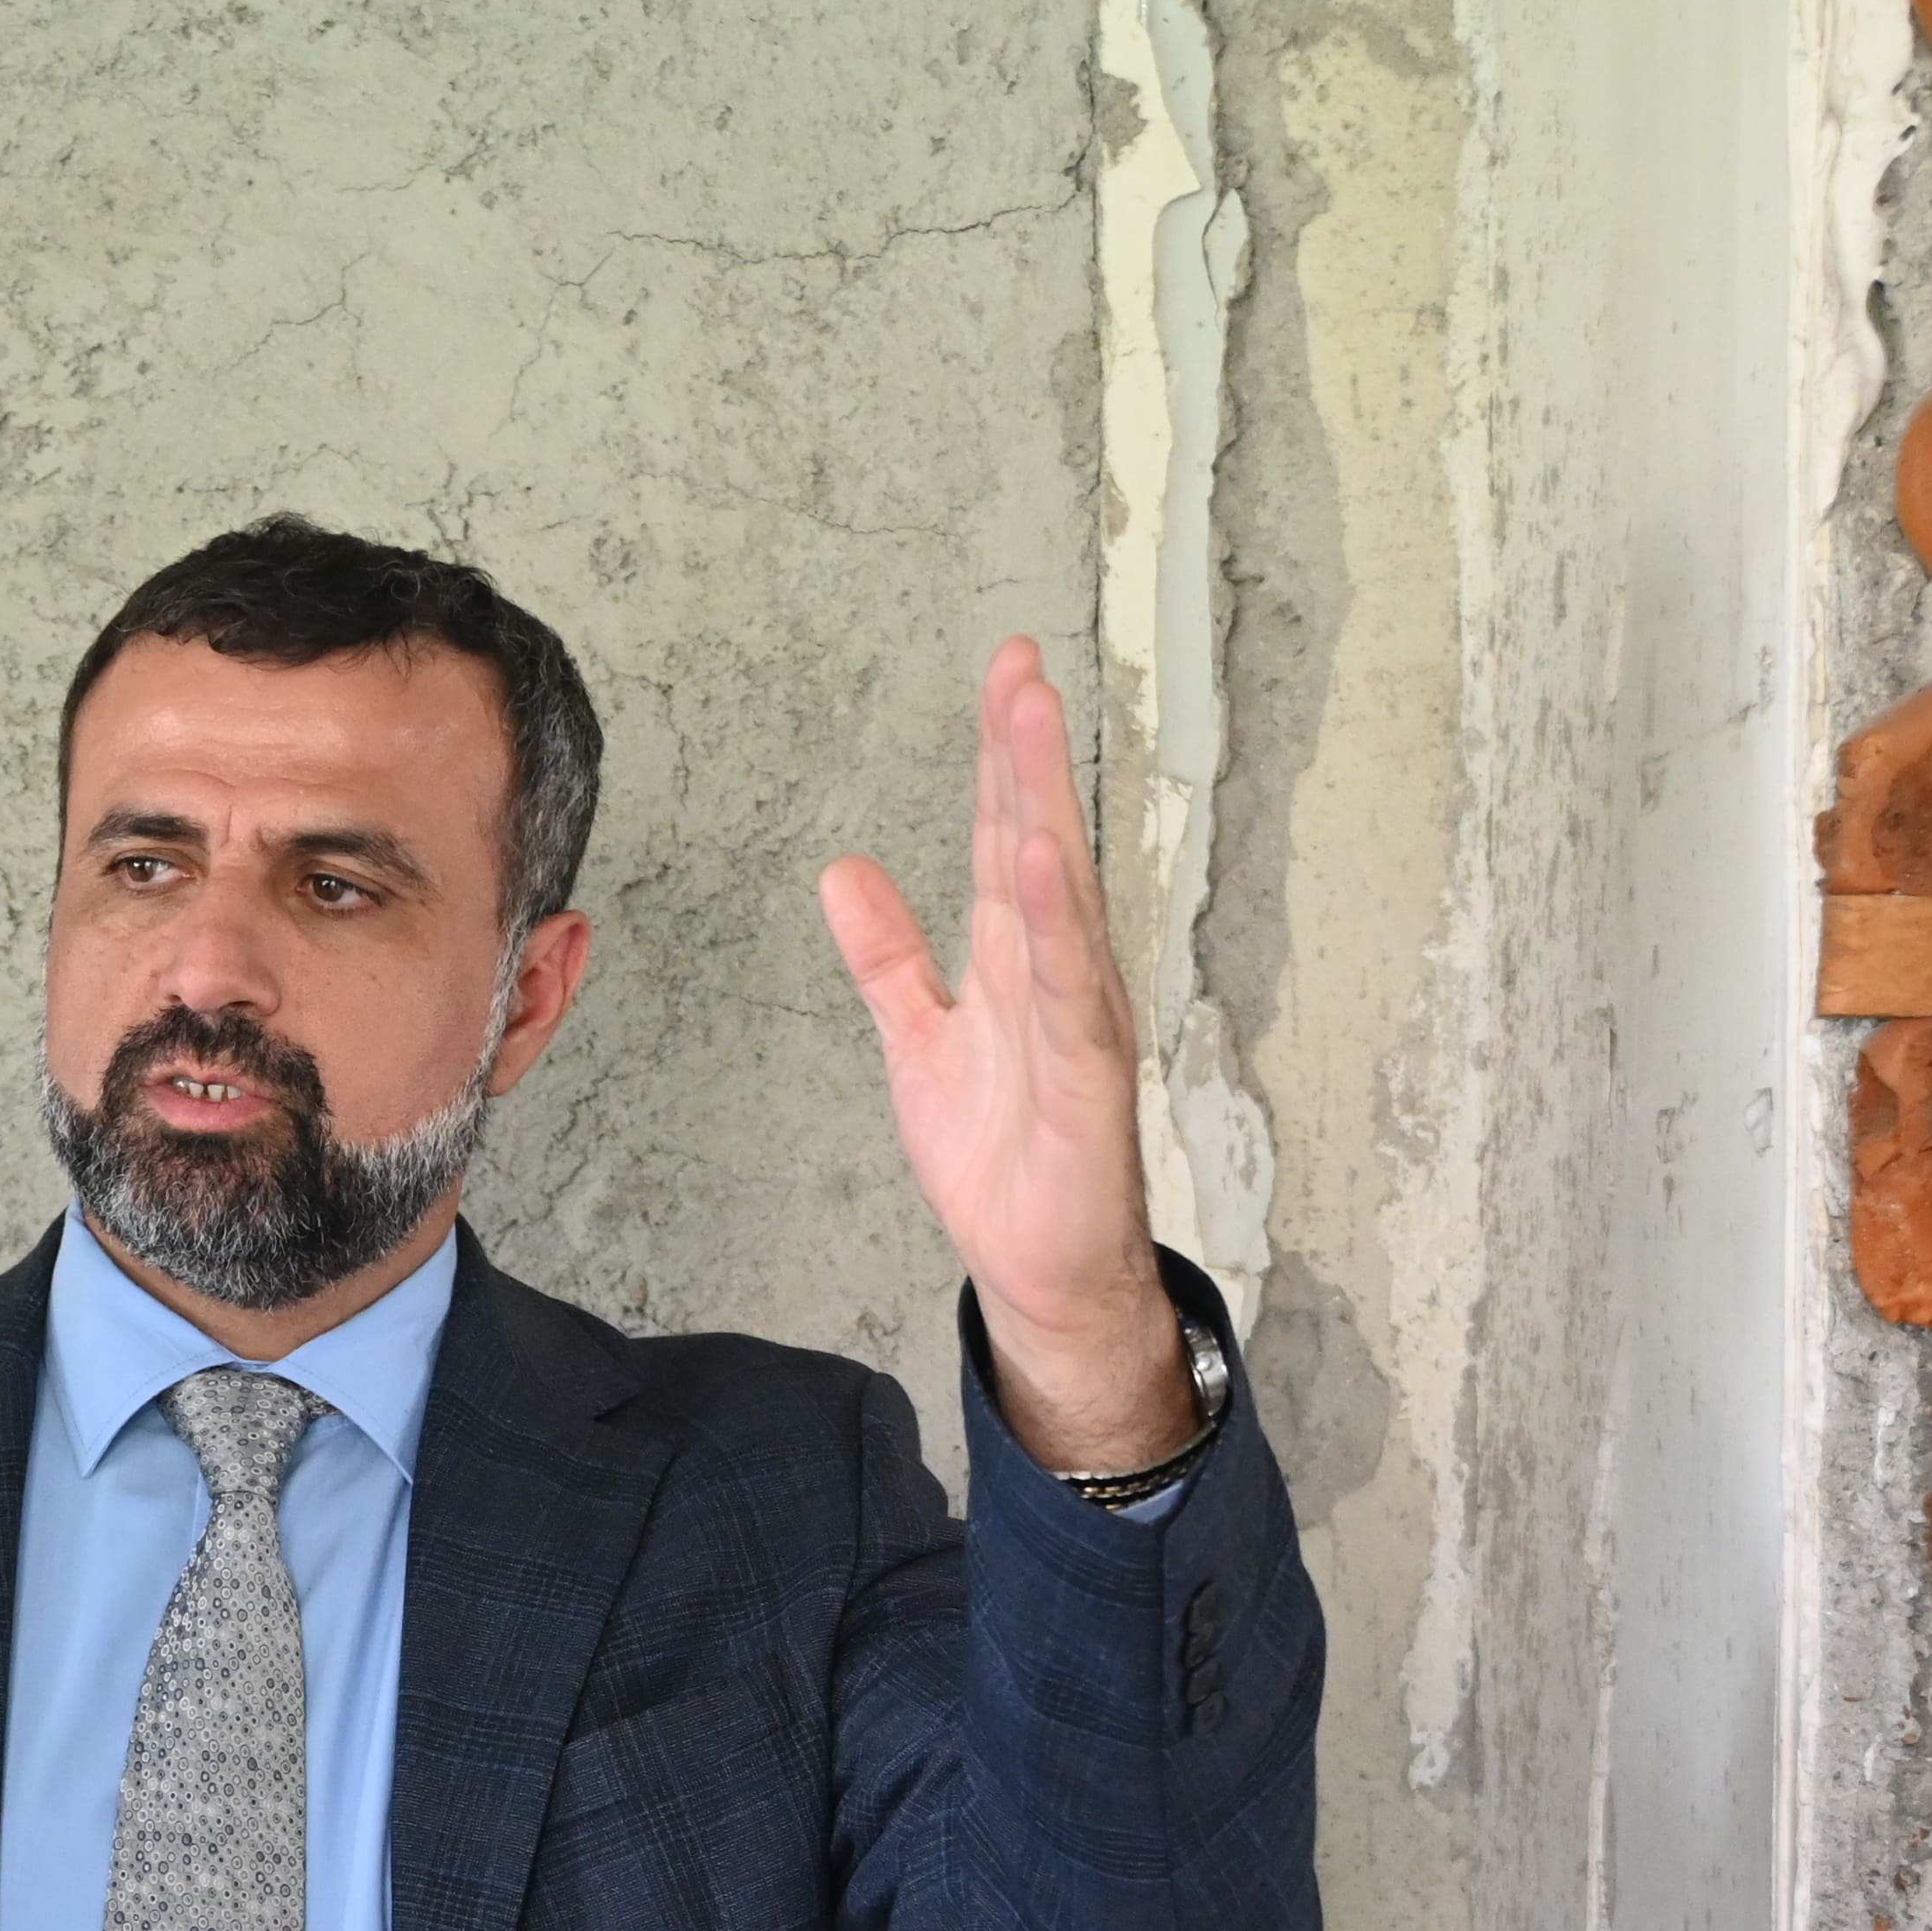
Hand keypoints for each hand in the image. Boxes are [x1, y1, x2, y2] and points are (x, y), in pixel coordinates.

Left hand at [818, 638, 1197, 1476]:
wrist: (1037, 1266)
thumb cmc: (1000, 1154)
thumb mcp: (917, 1039)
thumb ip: (887, 956)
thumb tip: (844, 870)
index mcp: (1014, 959)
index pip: (1005, 837)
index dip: (998, 757)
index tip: (1002, 673)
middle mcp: (1055, 973)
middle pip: (1038, 842)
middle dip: (1026, 753)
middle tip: (1018, 664)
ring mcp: (1077, 1020)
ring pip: (1062, 895)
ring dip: (1045, 807)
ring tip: (1030, 721)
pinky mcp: (1087, 1078)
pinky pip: (1071, 994)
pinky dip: (1060, 928)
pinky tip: (1047, 864)